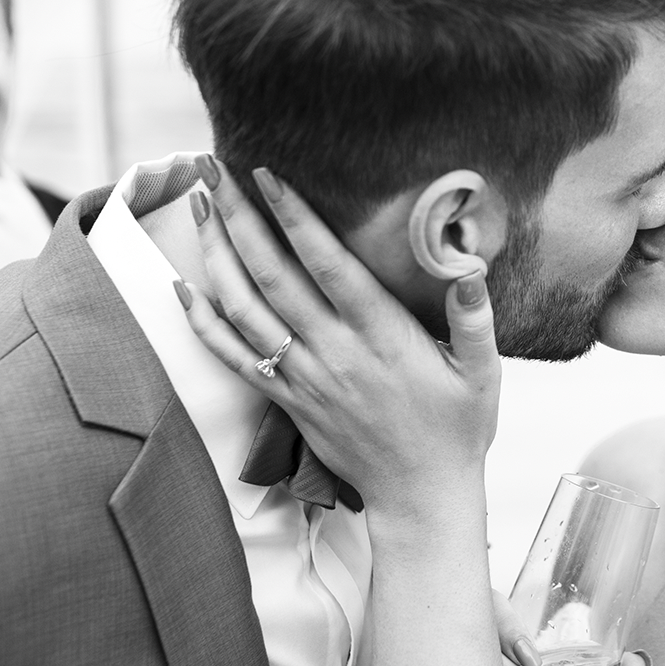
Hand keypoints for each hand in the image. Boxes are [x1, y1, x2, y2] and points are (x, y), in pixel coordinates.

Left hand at [177, 158, 501, 527]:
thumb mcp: (483, 374)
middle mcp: (334, 353)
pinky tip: (181, 288)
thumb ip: (476, 320)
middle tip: (212, 169)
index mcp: (381, 337)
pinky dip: (203, 323)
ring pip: (245, 311)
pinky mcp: (289, 401)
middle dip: (238, 218)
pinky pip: (234, 358)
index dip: (294, 217)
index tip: (267, 175)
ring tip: (197, 208)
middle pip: (272, 277)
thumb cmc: (456, 429)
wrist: (421, 496)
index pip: (328, 265)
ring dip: (216, 256)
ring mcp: (304, 378)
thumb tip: (469, 269)